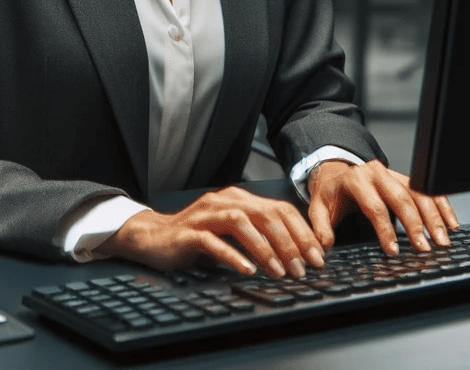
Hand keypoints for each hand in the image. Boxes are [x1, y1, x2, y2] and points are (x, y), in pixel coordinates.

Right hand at [95, 186, 325, 278]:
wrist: (151, 238)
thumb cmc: (196, 238)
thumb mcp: (232, 233)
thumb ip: (258, 235)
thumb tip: (297, 254)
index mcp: (239, 199)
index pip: (279, 209)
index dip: (302, 232)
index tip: (317, 256)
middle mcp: (224, 201)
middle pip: (265, 214)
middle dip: (289, 243)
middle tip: (302, 268)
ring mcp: (204, 215)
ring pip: (241, 223)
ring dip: (264, 248)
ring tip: (278, 271)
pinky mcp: (188, 233)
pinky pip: (213, 242)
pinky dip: (233, 256)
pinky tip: (247, 270)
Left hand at [305, 159, 458, 254]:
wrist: (337, 171)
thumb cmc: (331, 192)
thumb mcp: (319, 207)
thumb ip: (320, 227)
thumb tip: (324, 246)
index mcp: (356, 180)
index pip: (375, 207)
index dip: (385, 230)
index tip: (394, 250)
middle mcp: (378, 173)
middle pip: (402, 199)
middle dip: (416, 225)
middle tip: (425, 248)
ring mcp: (394, 174)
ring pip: (420, 194)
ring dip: (434, 218)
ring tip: (443, 240)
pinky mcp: (406, 179)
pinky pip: (428, 191)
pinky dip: (442, 206)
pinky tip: (451, 223)